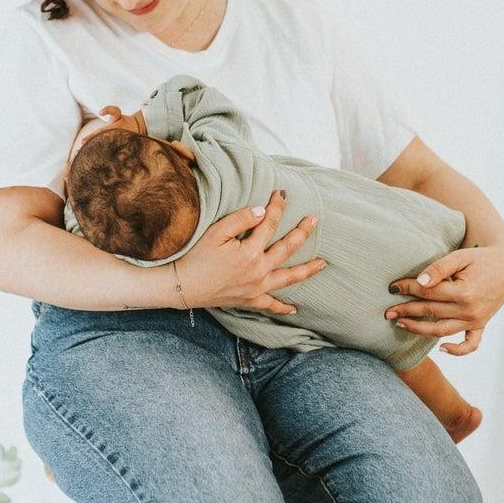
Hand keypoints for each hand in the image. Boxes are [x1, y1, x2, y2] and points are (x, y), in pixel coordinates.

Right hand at [174, 190, 327, 313]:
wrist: (181, 286)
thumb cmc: (195, 256)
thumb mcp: (215, 233)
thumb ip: (241, 220)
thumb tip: (263, 211)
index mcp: (251, 252)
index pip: (270, 223)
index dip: (277, 206)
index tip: (282, 193)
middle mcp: (259, 271)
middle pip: (287, 249)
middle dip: (302, 232)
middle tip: (314, 220)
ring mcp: (256, 288)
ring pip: (288, 278)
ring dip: (307, 270)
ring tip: (323, 264)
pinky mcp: (249, 300)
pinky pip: (271, 305)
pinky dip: (283, 308)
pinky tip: (294, 309)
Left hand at [385, 242, 503, 356]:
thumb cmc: (481, 259)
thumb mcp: (460, 257)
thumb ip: (440, 268)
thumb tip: (421, 282)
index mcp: (463, 292)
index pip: (428, 292)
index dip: (408, 288)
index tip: (392, 287)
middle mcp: (469, 310)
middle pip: (431, 312)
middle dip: (407, 310)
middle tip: (387, 312)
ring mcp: (475, 320)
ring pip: (442, 330)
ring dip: (420, 330)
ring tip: (401, 324)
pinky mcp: (481, 325)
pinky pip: (470, 344)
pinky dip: (458, 351)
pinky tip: (441, 349)